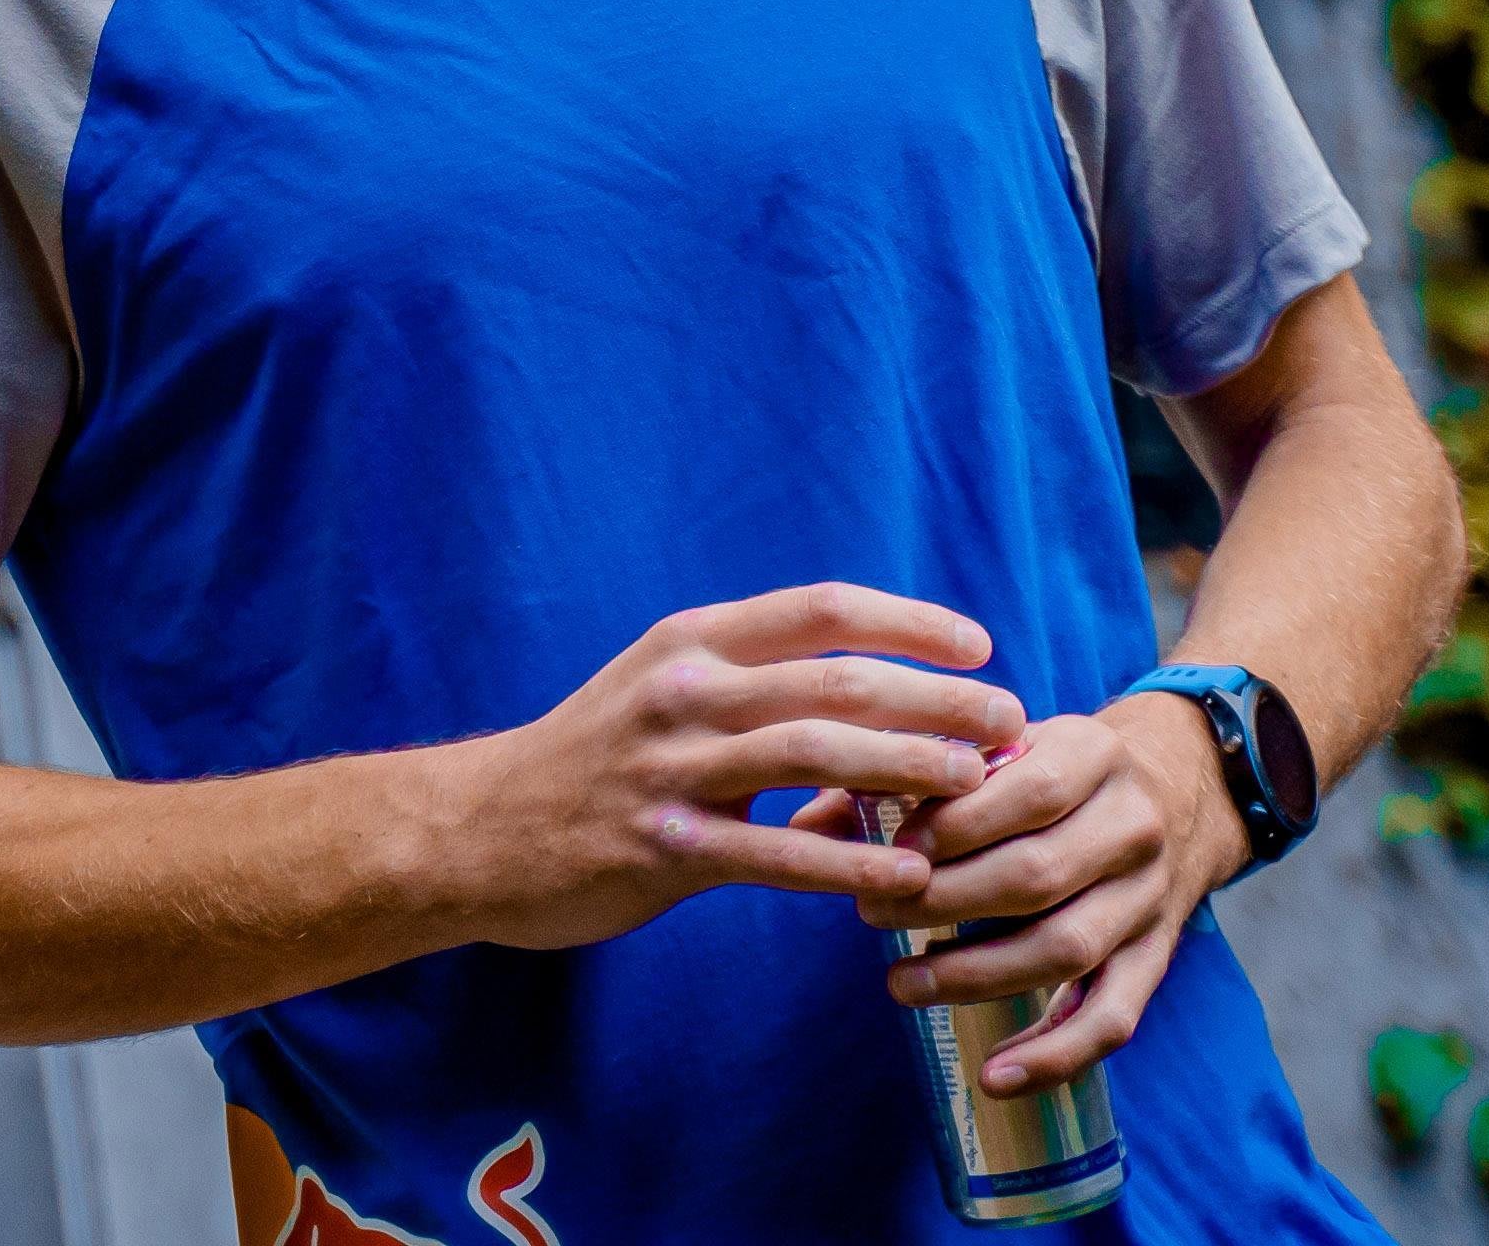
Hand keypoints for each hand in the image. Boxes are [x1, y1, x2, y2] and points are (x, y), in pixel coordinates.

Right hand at [448, 586, 1023, 952]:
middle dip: (934, 698)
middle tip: (1009, 719)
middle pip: (835, 679)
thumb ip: (749, 678)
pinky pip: (778, 855)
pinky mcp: (666, 848)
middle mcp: (686, 692)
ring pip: (816, 756)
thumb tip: (866, 680)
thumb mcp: (660, 686)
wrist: (480, 829)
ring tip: (978, 785)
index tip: (978, 643)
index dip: (907, 621)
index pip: (819, 608)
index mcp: (692, 642)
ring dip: (909, 768)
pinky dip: (851, 864)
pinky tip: (909, 879)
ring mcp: (673, 769)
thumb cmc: (592, 759)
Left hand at [863, 698, 1252, 1091]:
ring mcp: (1150, 901)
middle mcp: (1132, 828)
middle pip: (1037, 877)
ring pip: (1066, 950)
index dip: (954, 824)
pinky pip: (1112, 1020)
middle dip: (944, 901)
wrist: (1179, 786)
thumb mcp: (1000, 746)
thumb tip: (808, 820)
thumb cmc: (1052, 767)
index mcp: (1093, 754)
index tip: (889, 846)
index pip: (1027, 791)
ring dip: (976, 976)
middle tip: (870, 913)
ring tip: (902, 983)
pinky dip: (1054, 1056)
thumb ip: (907, 772)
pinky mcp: (1157, 960)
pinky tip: (993, 1078)